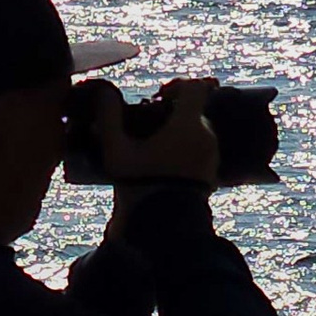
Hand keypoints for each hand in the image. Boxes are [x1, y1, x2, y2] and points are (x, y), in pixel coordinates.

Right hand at [92, 77, 220, 189]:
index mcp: (188, 125)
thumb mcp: (116, 152)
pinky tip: (163, 166)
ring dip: (179, 135)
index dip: (177, 86)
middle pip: (194, 112)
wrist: (162, 229)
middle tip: (149, 127)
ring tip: (154, 150)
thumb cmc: (138, 186)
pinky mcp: (212, 176)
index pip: (195, 87)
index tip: (159, 98)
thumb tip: (103, 93)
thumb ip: (109, 117)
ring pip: (197, 133)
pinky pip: (200, 153)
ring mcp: (212, 158)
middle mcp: (206, 138)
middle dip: (174, 115)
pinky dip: (185, 153)